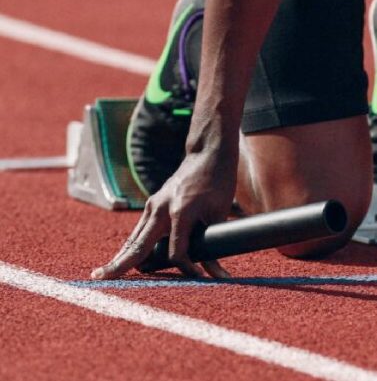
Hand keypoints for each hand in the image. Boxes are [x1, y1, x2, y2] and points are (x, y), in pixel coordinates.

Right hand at [90, 150, 236, 278]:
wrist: (207, 154)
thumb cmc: (218, 183)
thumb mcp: (220, 214)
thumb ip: (214, 243)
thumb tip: (216, 273)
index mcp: (180, 212)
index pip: (176, 252)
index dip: (187, 268)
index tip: (200, 278)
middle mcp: (160, 209)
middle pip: (138, 245)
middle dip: (121, 264)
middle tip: (100, 279)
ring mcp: (153, 205)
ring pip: (134, 238)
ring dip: (121, 256)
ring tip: (104, 274)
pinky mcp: (152, 204)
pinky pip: (139, 230)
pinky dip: (131, 246)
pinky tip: (122, 259)